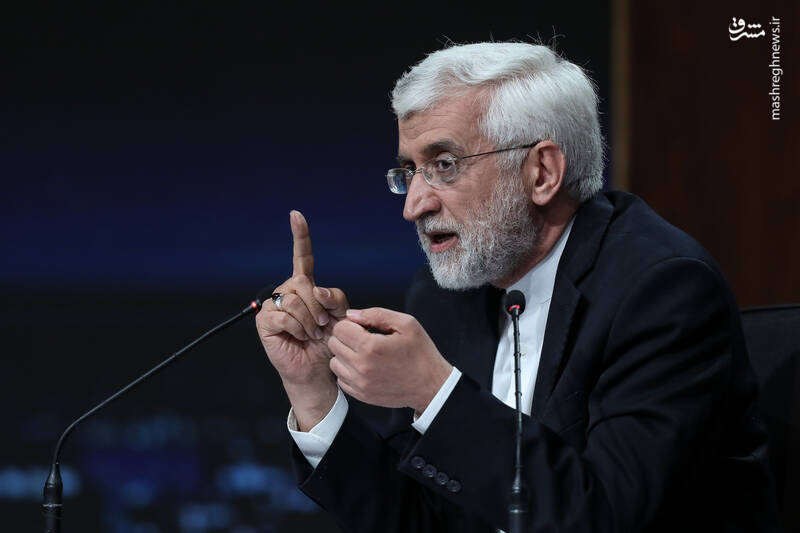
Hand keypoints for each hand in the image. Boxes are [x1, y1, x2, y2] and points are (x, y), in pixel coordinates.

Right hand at [255, 210, 348, 429]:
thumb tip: (315, 289)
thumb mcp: (341, 317)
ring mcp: (274, 305)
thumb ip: (334, 298)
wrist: (318, 369)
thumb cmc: (329, 343)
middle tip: (323, 326)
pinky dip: (298, 328)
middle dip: (318, 306)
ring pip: (293, 299)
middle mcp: (287, 291)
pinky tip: (300, 337)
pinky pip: (284, 315)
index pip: (303, 257)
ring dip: (309, 320)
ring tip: (312, 334)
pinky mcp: (265, 321)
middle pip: (303, 283)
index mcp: (306, 286)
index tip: (296, 215)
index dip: (300, 236)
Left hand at [327, 308, 452, 412]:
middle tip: (364, 339)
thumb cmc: (420, 353)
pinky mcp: (361, 395)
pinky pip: (341, 379)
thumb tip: (351, 314)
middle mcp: (361, 367)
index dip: (351, 324)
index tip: (364, 327)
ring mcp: (360, 384)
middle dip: (346, 338)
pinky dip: (348, 371)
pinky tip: (364, 367)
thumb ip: (376, 314)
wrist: (431, 386)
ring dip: (345, 355)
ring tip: (364, 354)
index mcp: (371, 347)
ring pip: (334, 362)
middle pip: (334, 344)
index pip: (340, 328)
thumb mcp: (406, 324)